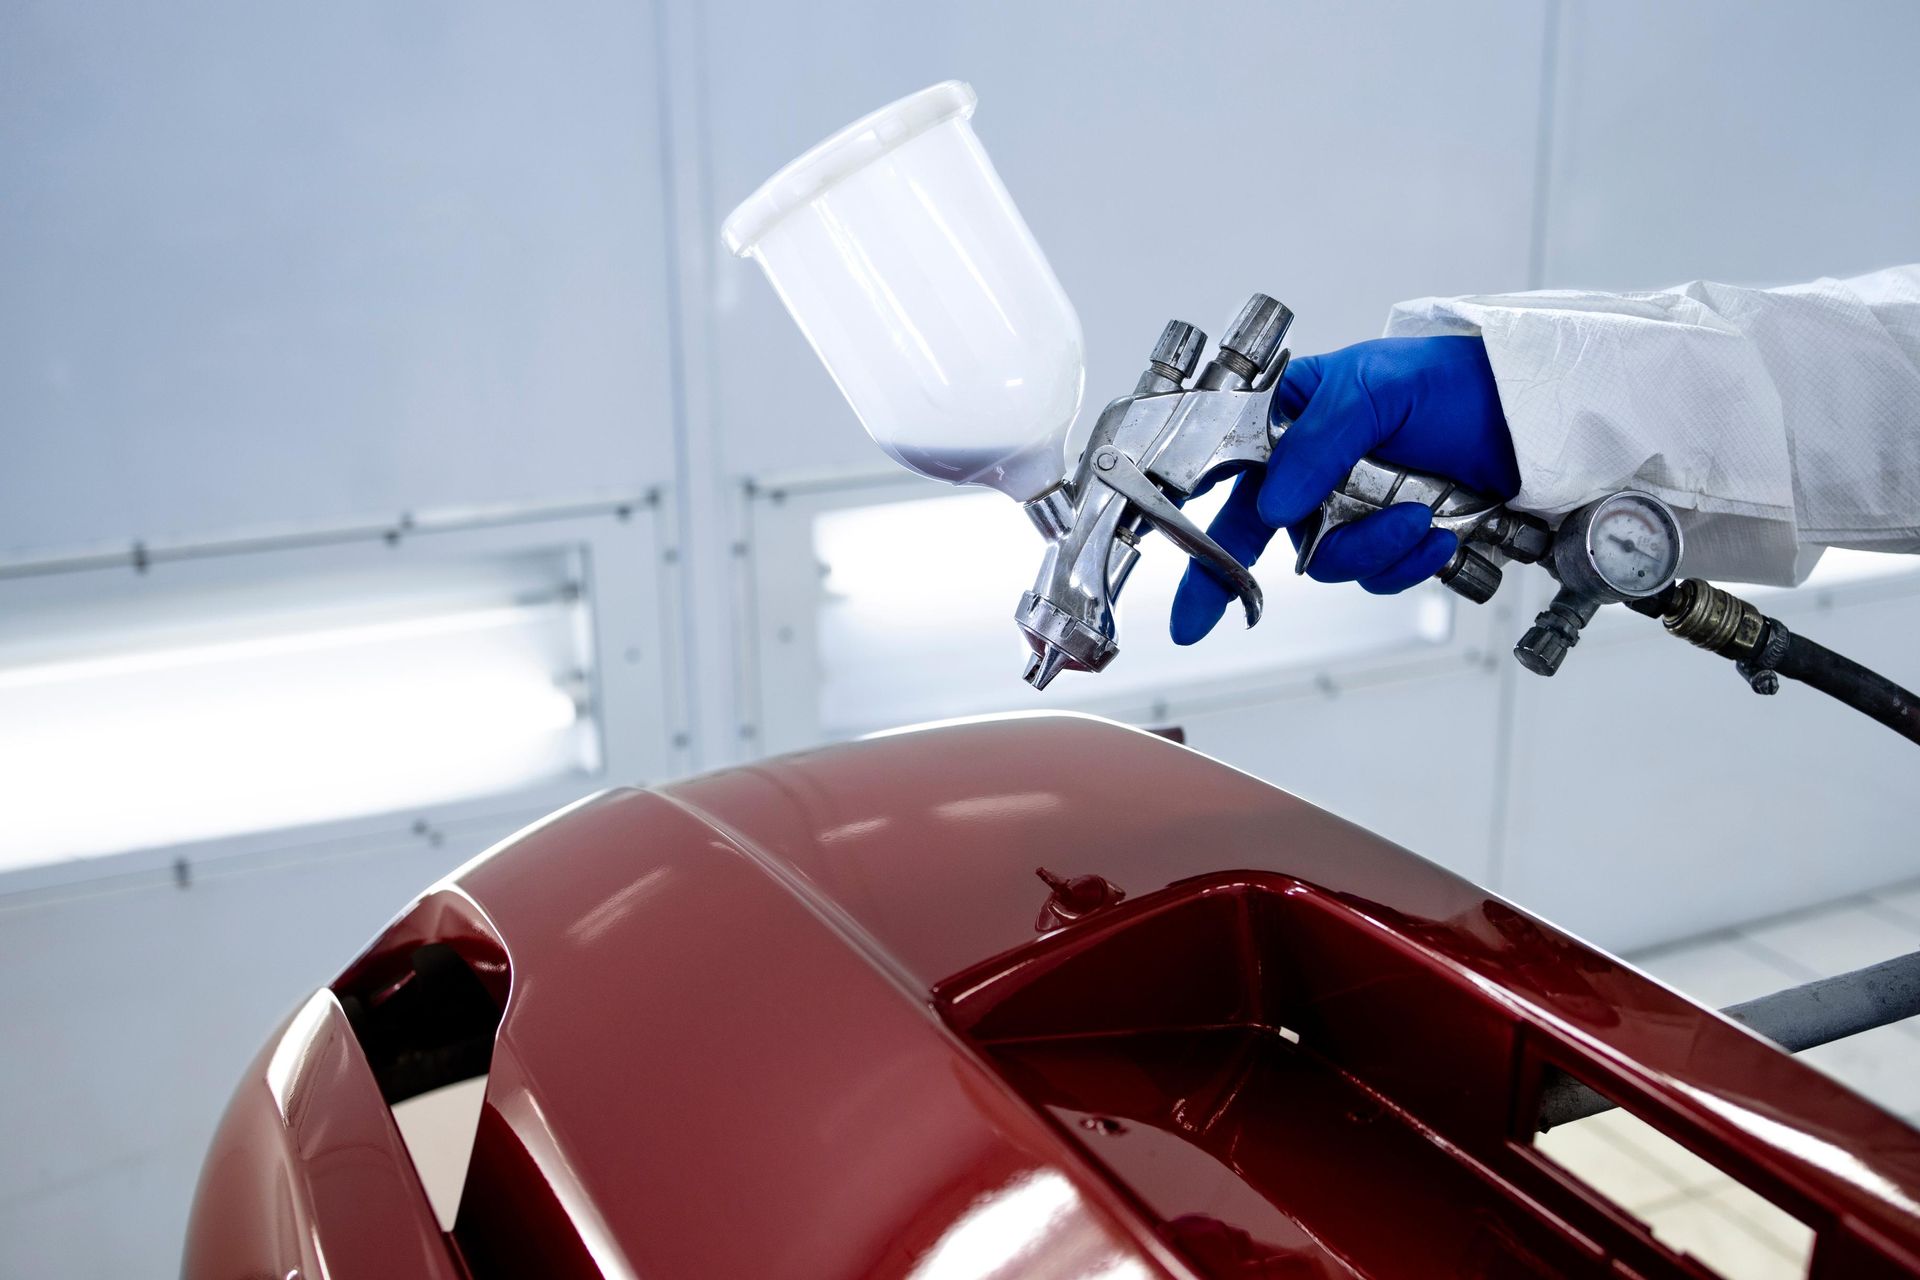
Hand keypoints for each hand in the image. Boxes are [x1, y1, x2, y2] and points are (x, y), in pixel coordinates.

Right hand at [1170, 335, 1519, 644]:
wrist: (1530, 414)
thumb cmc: (1454, 376)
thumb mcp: (1375, 389)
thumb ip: (1319, 443)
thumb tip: (1275, 504)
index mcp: (1292, 420)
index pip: (1230, 474)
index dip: (1197, 528)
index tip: (1185, 577)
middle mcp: (1312, 469)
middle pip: (1262, 535)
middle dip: (1240, 575)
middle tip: (1208, 618)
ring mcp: (1351, 507)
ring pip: (1328, 563)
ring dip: (1374, 550)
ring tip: (1420, 516)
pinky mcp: (1391, 539)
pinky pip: (1378, 576)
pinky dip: (1408, 563)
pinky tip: (1437, 536)